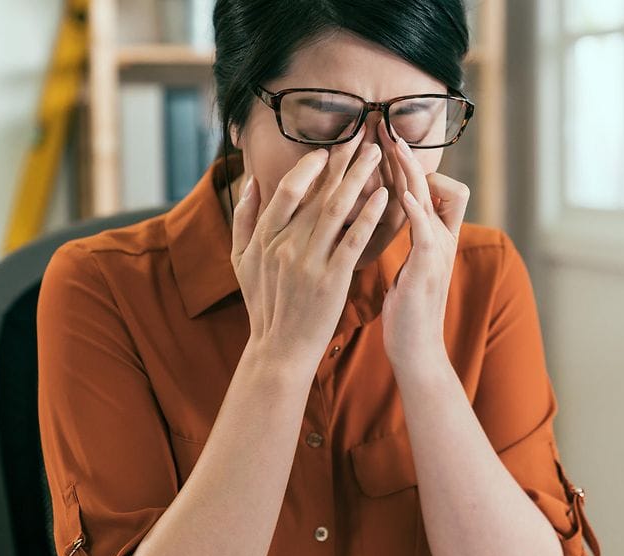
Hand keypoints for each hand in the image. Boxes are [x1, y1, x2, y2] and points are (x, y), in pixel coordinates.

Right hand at [231, 126, 388, 367]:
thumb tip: (252, 182)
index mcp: (264, 238)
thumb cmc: (263, 304)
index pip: (286, 189)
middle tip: (362, 138)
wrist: (279, 349)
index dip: (308, 167)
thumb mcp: (240, 260)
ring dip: (359, 179)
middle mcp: (285, 245)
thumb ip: (243, 219)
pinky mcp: (333, 279)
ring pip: (337, 209)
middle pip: (316, 193)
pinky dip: (368, 215)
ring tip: (376, 156)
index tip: (327, 151)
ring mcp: (309, 262)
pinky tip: (384, 196)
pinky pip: (354, 240)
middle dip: (342, 162)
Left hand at [378, 121, 470, 370]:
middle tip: (387, 130)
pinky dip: (416, 209)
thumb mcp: (408, 269)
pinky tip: (401, 194)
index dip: (413, 166)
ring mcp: (437, 253)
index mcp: (434, 239)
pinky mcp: (427, 268)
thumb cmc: (405, 313)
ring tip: (395, 149)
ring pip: (431, 200)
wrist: (417, 351)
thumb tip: (389, 218)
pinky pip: (426, 231)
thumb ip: (407, 242)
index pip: (435, 189)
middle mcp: (441, 240)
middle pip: (435, 184)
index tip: (385, 147)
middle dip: (410, 157)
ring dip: (412, 172)